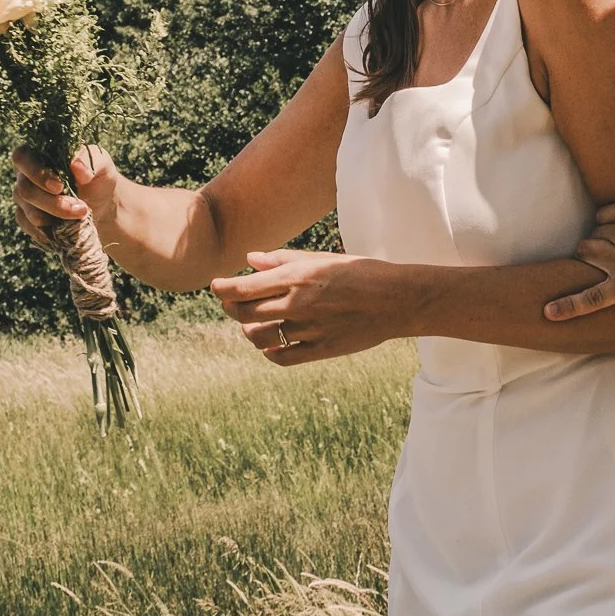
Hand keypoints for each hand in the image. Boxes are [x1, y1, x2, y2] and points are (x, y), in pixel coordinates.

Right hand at [11, 145, 121, 247]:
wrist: (102, 203)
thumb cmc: (98, 176)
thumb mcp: (102, 163)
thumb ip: (90, 160)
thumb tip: (76, 166)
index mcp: (38, 153)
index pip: (22, 157)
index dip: (36, 173)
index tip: (59, 187)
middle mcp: (25, 174)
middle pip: (25, 189)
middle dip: (53, 203)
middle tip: (81, 208)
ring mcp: (23, 196)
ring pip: (28, 210)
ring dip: (55, 217)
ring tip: (81, 215)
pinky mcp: (26, 216)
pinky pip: (27, 225)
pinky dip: (47, 230)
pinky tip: (65, 229)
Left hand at [211, 250, 410, 366]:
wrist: (397, 300)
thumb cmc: (361, 273)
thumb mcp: (323, 258)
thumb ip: (284, 259)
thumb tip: (250, 260)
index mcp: (297, 277)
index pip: (243, 288)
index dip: (222, 289)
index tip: (216, 286)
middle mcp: (298, 305)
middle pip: (245, 314)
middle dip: (231, 308)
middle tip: (231, 303)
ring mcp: (308, 331)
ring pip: (259, 338)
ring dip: (249, 331)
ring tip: (252, 325)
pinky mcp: (320, 350)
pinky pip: (282, 357)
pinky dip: (270, 352)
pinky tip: (271, 344)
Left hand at [543, 183, 614, 320]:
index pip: (604, 214)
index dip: (608, 225)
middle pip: (594, 234)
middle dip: (600, 243)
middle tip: (614, 254)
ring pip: (586, 254)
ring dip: (590, 261)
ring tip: (598, 269)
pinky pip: (590, 298)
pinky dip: (568, 306)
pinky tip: (548, 313)